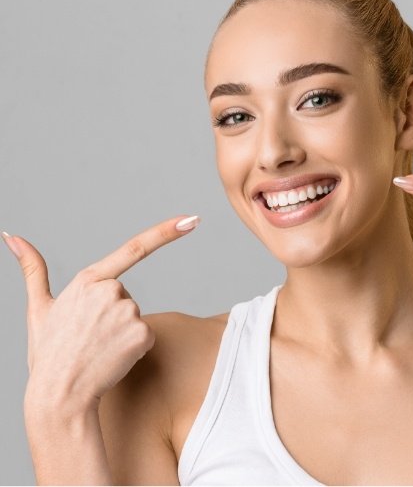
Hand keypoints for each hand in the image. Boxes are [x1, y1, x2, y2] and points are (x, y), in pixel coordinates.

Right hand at [2, 215, 199, 408]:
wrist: (59, 396)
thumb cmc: (49, 354)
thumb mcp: (38, 309)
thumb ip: (32, 269)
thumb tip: (12, 236)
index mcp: (88, 280)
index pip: (134, 248)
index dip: (166, 232)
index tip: (191, 219)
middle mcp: (111, 291)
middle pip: (126, 297)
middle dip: (112, 315)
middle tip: (89, 338)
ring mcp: (128, 312)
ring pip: (135, 317)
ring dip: (121, 333)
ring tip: (97, 349)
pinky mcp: (142, 333)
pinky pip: (146, 336)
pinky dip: (133, 348)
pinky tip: (112, 359)